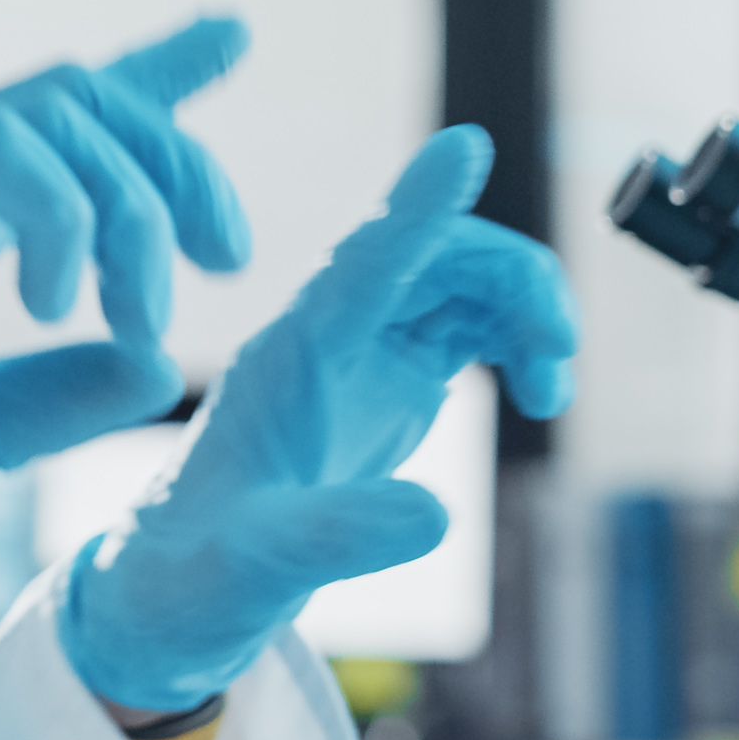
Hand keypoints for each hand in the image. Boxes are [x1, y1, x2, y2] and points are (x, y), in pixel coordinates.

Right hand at [0, 18, 257, 605]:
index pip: (52, 133)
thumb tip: (155, 361)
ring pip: (56, 111)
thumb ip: (45, 399)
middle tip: (224, 255)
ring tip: (142, 311)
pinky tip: (57, 304)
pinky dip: (59, 216)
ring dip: (130, 203)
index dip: (148, 79)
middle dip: (176, 162)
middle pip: (80, 102)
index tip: (222, 42)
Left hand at [59, 126, 576, 716]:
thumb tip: (438, 516)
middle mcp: (325, 336)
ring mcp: (361, 352)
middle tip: (560, 348)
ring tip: (555, 388)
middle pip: (434, 256)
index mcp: (286, 361)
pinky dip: (518, 340)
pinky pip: (468, 324)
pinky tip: (541, 390)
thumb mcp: (257, 570)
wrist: (177, 594)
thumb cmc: (196, 578)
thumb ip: (339, 539)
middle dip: (511, 278)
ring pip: (460, 281)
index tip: (467, 145)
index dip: (416, 207)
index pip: (362, 264)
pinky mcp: (389, 379)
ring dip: (524, 309)